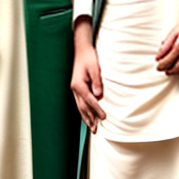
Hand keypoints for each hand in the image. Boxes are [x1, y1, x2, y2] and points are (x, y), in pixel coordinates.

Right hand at [71, 16, 105, 130]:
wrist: (82, 49)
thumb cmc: (89, 57)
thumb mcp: (95, 68)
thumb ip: (97, 82)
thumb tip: (99, 96)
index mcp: (78, 85)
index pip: (89, 101)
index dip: (97, 110)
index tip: (104, 118)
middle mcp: (75, 89)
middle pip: (82, 107)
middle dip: (89, 119)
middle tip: (95, 130)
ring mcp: (75, 89)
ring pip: (80, 107)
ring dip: (86, 118)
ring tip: (91, 128)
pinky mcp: (77, 88)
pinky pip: (80, 102)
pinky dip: (84, 111)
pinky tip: (88, 116)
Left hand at [156, 17, 178, 74]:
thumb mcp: (175, 31)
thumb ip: (166, 45)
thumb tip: (158, 57)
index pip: (167, 62)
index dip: (161, 66)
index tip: (158, 66)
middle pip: (175, 69)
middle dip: (168, 71)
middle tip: (164, 69)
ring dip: (177, 72)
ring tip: (173, 70)